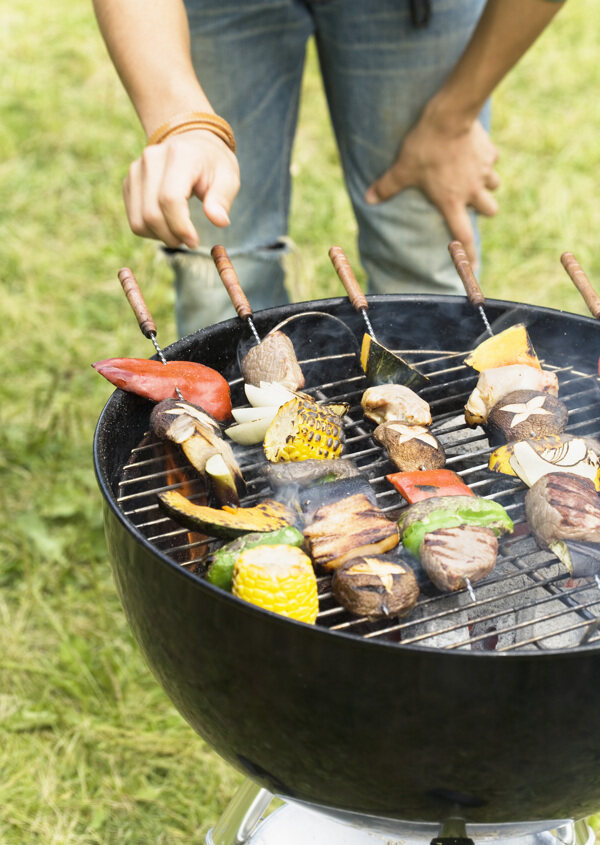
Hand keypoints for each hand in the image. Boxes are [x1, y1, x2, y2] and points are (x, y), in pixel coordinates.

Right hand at [123, 130, 239, 248]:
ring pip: (139, 221)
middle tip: (189, 240)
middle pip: (151, 214)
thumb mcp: (228, 176)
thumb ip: (222, 199)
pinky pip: (135, 219)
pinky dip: (151, 231)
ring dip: (160, 236)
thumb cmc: (212, 163)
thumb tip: (219, 221)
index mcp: (179, 155)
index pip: (170, 199)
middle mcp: (152, 160)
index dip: (180, 226)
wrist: (191, 143)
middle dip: (171, 236)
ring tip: (179, 232)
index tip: (194, 241)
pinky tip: (167, 224)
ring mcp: (136, 171)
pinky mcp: (129, 183)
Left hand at [365, 113, 499, 268]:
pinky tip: (474, 150)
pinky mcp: (490, 152)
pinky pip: (493, 160)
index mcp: (451, 201)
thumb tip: (369, 199)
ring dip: (487, 185)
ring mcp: (484, 171)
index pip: (463, 236)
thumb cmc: (425, 147)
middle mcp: (472, 190)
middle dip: (483, 211)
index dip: (468, 255)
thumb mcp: (402, 169)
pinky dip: (486, 159)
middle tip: (470, 203)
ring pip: (495, 186)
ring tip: (473, 176)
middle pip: (490, 212)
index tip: (473, 268)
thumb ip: (387, 186)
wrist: (450, 116)